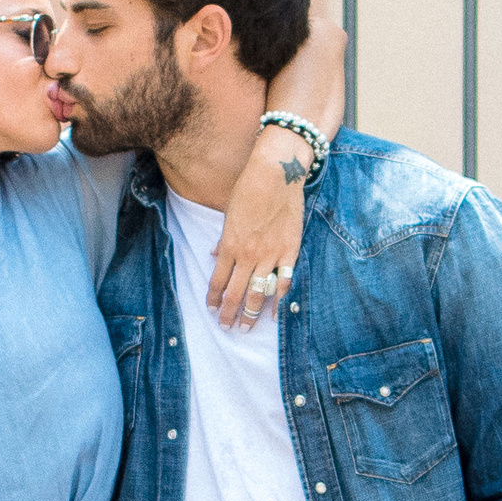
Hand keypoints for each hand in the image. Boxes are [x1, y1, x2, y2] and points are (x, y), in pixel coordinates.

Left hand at [211, 131, 308, 332]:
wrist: (276, 172)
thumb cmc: (249, 188)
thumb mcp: (229, 213)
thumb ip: (223, 240)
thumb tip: (215, 257)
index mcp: (230, 245)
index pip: (217, 281)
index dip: (213, 299)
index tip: (211, 311)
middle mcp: (248, 255)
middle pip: (236, 293)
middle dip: (229, 314)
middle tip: (227, 328)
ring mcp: (270, 255)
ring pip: (259, 293)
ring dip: (251, 314)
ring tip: (246, 328)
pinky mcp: (290, 251)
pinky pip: (283, 282)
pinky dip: (278, 300)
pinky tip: (274, 313)